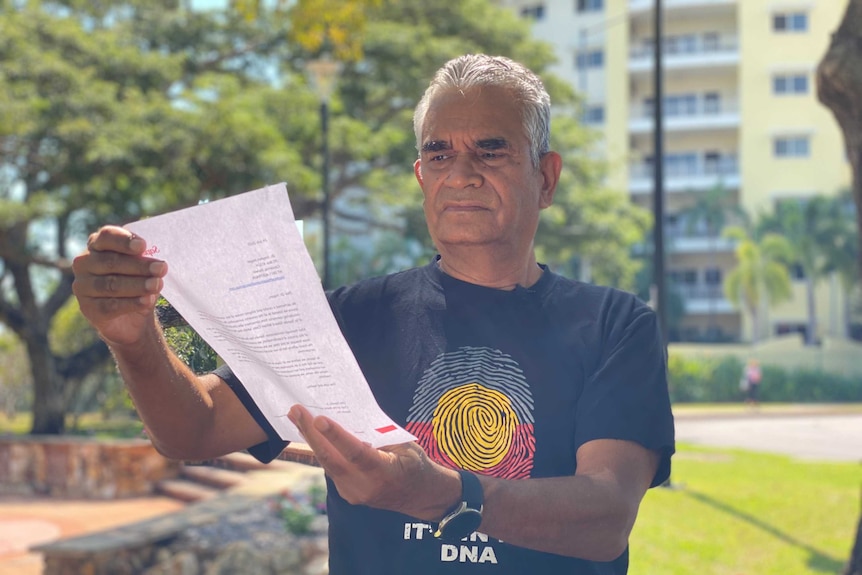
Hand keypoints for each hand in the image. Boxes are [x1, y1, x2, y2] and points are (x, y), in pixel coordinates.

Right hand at [72, 226, 166, 345]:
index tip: (143, 246)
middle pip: (111, 262)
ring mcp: (83, 286)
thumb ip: (145, 259)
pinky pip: (110, 305)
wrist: (134, 318)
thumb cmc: (138, 281)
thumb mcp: (144, 267)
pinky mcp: (88, 308)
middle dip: (139, 265)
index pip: (106, 236)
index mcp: (97, 244)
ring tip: (157, 285)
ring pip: (111, 284)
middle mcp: (84, 263)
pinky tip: (146, 301)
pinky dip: (131, 303)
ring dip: (137, 284)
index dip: (124, 240)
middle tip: (161, 268)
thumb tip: (158, 261)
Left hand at [287, 405, 459, 520]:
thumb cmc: (415, 465)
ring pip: (327, 463)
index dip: (336, 436)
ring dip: (311, 439)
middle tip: (295, 410)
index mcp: (384, 472)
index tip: (318, 418)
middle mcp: (365, 487)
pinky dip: (322, 449)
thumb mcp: (405, 446)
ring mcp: (354, 493)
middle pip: (331, 459)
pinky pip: (331, 468)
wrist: (421, 496)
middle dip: (310, 433)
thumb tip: (349, 420)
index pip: (355, 453)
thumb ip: (379, 437)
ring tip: (297, 416)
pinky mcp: (348, 493)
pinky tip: (312, 433)